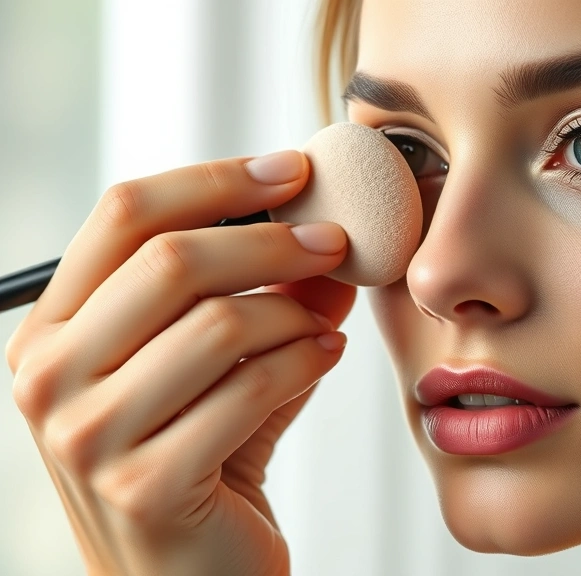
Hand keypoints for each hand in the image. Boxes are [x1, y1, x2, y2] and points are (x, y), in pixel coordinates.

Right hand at [6, 151, 357, 575]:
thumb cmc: (198, 464)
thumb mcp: (214, 369)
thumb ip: (259, 301)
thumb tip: (323, 233)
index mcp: (53, 331)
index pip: (124, 214)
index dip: (215, 179)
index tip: (291, 171)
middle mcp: (49, 377)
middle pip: (173, 260)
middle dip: (274, 241)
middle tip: (336, 241)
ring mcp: (88, 437)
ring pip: (221, 324)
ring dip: (295, 313)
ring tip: (326, 322)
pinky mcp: (146, 484)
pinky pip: (252, 388)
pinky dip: (305, 361)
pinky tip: (324, 357)